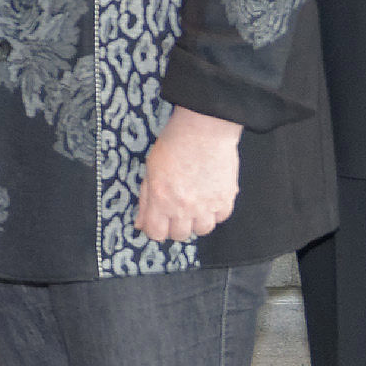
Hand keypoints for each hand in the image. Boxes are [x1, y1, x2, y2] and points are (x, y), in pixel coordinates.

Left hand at [135, 108, 242, 242]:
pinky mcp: (226, 199)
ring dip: (197, 220)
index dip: (155, 229)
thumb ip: (145, 200)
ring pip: (202, 230)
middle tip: (177, 210)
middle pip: (179, 235)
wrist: (204, 129)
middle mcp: (183, 207)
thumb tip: (139, 225)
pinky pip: (221, 217)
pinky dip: (216, 211)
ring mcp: (206, 205)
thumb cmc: (174, 144)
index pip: (156, 233)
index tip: (158, 221)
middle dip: (176, 225)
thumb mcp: (150, 170)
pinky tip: (210, 196)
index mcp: (160, 199)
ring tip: (196, 203)